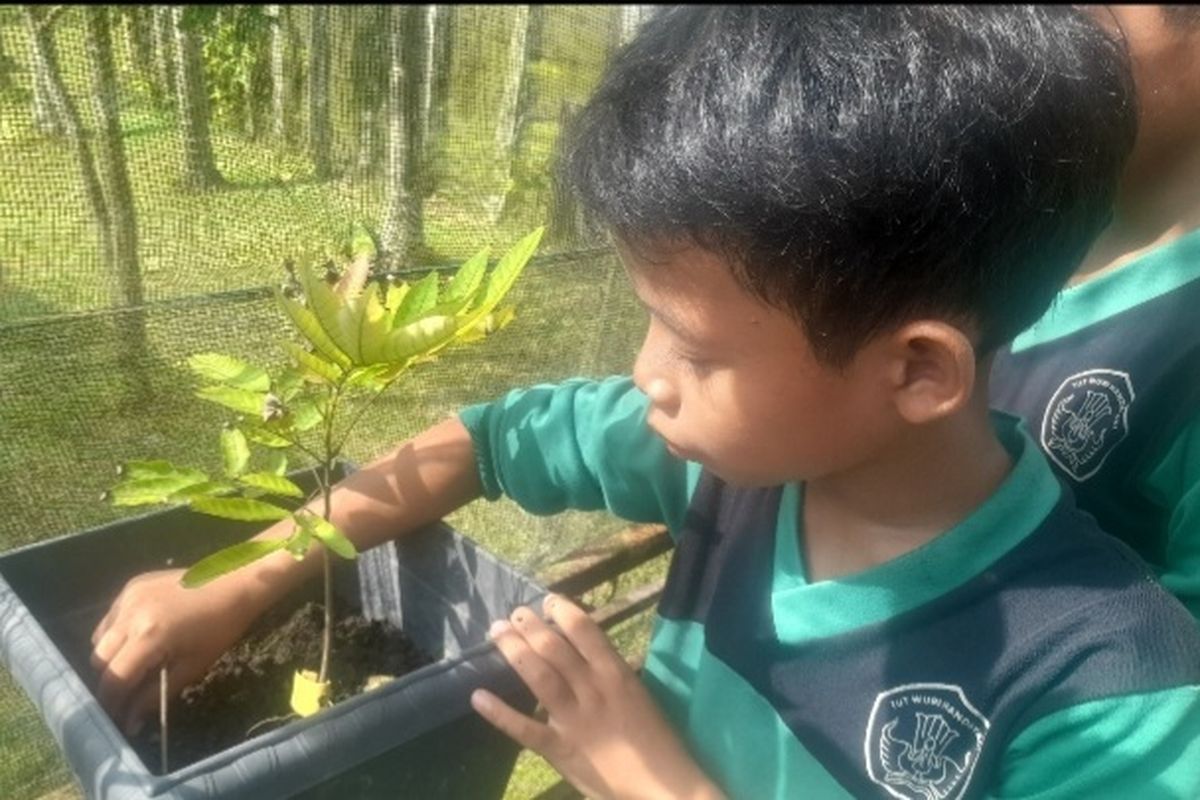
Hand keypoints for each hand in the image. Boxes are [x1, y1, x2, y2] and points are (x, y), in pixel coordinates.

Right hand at [89, 567, 259, 735]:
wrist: (235, 584)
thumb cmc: (220, 629)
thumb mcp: (190, 667)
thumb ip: (154, 697)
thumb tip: (130, 724)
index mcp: (147, 636)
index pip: (114, 679)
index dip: (111, 704)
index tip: (115, 721)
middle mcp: (130, 614)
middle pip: (99, 660)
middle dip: (110, 681)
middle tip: (127, 694)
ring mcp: (128, 596)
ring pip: (99, 638)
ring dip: (110, 656)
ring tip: (134, 664)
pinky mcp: (131, 586)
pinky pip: (110, 618)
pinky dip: (116, 632)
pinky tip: (137, 637)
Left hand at [472, 594, 725, 799]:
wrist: (661, 788)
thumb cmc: (658, 741)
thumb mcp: (639, 695)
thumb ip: (612, 674)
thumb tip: (588, 653)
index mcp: (616, 674)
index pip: (585, 631)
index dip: (563, 611)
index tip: (548, 601)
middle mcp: (592, 690)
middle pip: (554, 648)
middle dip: (531, 626)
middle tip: (515, 613)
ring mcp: (573, 719)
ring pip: (538, 676)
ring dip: (515, 650)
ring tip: (497, 631)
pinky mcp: (559, 749)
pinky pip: (524, 728)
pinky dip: (499, 713)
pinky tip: (478, 696)